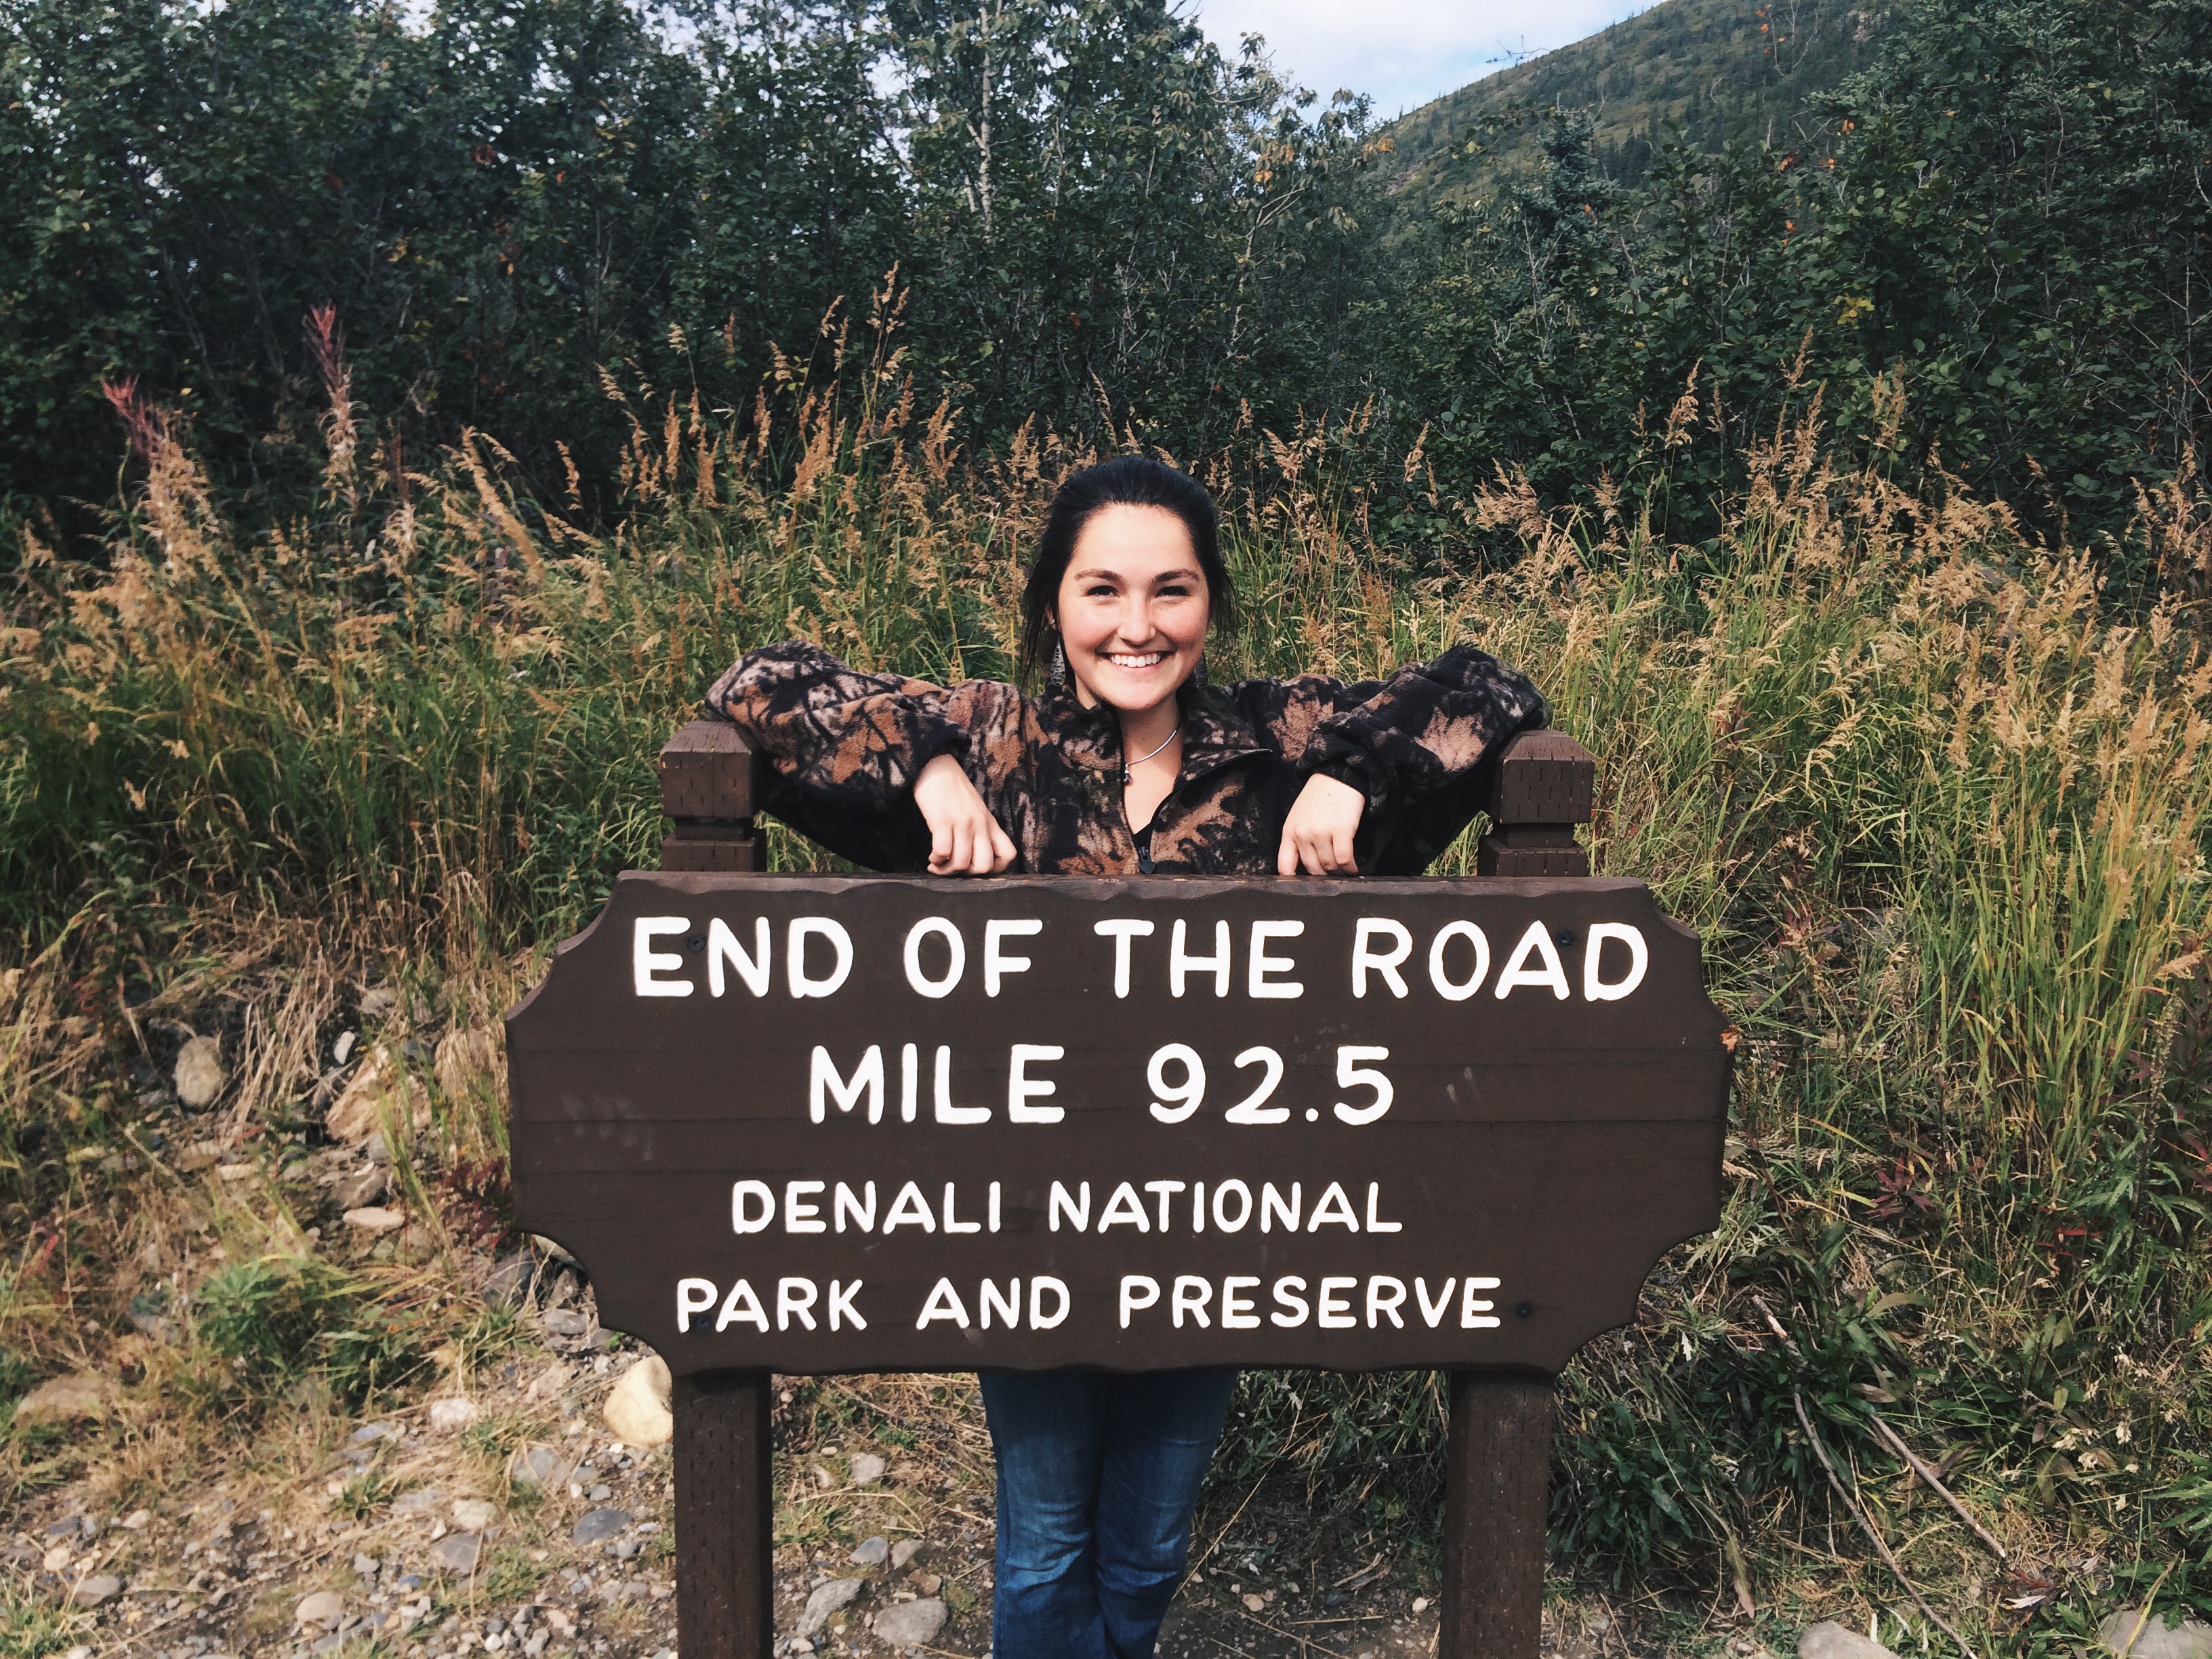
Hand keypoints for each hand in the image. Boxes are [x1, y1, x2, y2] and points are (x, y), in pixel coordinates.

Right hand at [914, 753, 1016, 875]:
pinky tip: (931, 856)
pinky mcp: (943, 820)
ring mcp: (963, 823)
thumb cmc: (953, 790)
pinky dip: (936, 860)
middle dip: (967, 874)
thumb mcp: (976, 809)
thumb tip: (973, 855)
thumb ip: (980, 829)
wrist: (936, 766)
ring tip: (937, 864)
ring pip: (962, 863)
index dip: (995, 868)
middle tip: (953, 868)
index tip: (976, 867)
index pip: (1008, 855)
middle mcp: (980, 824)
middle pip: (984, 866)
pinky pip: (943, 851)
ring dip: (946, 870)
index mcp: (990, 823)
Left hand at [1278, 772, 1364, 875]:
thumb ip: (1297, 840)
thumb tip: (1304, 866)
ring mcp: (1321, 833)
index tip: (1304, 887)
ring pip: (1329, 866)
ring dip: (1338, 872)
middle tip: (1333, 876)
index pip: (1285, 866)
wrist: (1337, 775)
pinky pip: (1344, 859)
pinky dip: (1350, 868)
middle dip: (1323, 876)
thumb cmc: (1319, 796)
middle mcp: (1303, 834)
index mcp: (1289, 831)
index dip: (1294, 881)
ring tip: (1344, 871)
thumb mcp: (1298, 817)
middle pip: (1312, 869)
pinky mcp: (1341, 831)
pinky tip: (1353, 868)